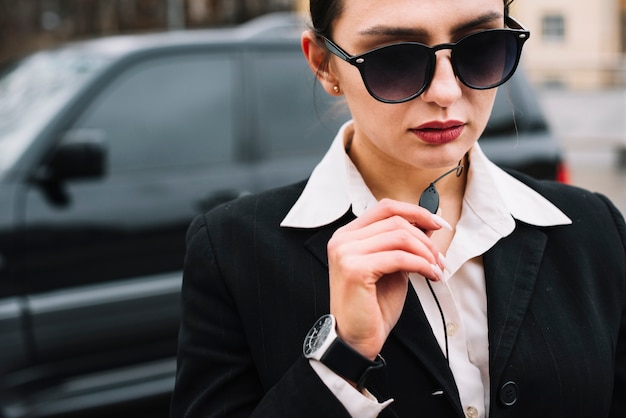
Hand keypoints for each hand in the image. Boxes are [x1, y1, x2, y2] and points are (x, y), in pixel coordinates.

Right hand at [327, 199, 447, 359]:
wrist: (355, 339)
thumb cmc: (372, 306)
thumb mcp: (392, 267)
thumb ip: (402, 245)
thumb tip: (428, 225)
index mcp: (348, 235)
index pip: (385, 208)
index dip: (416, 211)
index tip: (439, 224)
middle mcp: (343, 240)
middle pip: (395, 221)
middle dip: (426, 239)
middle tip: (440, 259)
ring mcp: (346, 253)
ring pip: (400, 237)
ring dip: (426, 253)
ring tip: (436, 269)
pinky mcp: (355, 269)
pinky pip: (399, 257)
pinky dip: (422, 265)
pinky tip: (430, 275)